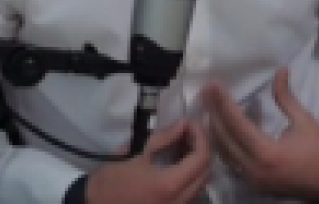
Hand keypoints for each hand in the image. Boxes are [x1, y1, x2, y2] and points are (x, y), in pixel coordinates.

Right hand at [85, 120, 211, 203]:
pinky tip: (177, 163)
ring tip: (183, 145)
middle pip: (206, 171)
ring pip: (201, 183)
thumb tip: (183, 125)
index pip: (201, 158)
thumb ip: (162, 139)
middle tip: (188, 132)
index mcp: (170, 185)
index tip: (189, 123)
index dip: (200, 136)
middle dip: (201, 148)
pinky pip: (191, 192)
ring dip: (197, 162)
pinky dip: (190, 175)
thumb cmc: (112, 182)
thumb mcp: (135, 155)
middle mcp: (180, 200)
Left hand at [202, 68, 318, 201]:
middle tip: (205, 92)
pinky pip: (231, 162)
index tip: (213, 86)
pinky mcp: (253, 184)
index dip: (223, 103)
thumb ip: (286, 97)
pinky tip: (221, 129)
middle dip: (212, 113)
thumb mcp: (304, 121)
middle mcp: (255, 169)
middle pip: (224, 139)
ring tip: (208, 107)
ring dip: (214, 130)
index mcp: (268, 153)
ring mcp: (252, 180)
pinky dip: (224, 145)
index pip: (237, 125)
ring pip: (223, 153)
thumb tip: (280, 71)